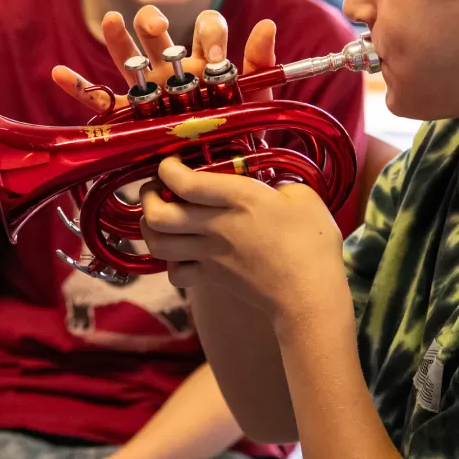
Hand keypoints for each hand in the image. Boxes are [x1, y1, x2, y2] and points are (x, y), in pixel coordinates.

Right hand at [50, 4, 278, 115]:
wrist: (223, 178)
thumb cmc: (242, 134)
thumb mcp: (258, 100)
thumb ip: (260, 63)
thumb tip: (268, 24)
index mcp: (206, 62)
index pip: (205, 30)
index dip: (208, 34)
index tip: (211, 52)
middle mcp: (174, 72)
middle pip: (160, 37)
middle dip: (155, 25)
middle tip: (155, 26)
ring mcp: (149, 94)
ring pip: (129, 61)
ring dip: (118, 40)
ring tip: (113, 21)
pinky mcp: (129, 120)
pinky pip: (100, 103)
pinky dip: (78, 88)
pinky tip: (59, 73)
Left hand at [141, 156, 348, 322]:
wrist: (309, 297)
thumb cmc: (312, 245)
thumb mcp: (303, 197)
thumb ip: (279, 183)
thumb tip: (268, 183)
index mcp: (238, 199)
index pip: (183, 182)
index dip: (167, 168)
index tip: (171, 162)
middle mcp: (215, 226)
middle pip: (157, 215)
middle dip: (147, 198)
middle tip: (156, 188)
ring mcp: (209, 255)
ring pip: (157, 244)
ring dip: (150, 228)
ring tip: (159, 216)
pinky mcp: (211, 278)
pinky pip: (175, 272)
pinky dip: (170, 262)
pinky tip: (181, 252)